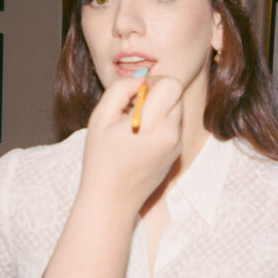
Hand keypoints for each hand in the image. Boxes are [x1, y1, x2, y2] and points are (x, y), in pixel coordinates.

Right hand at [80, 75, 182, 213]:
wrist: (112, 199)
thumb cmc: (101, 159)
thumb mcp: (100, 117)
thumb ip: (121, 90)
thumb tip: (141, 78)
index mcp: (154, 124)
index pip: (171, 84)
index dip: (153, 82)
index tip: (136, 93)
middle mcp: (172, 134)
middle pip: (176, 94)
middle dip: (157, 93)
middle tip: (133, 107)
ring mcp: (176, 145)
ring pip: (176, 109)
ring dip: (160, 108)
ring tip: (135, 124)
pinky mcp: (177, 153)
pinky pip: (174, 126)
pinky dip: (160, 124)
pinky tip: (141, 138)